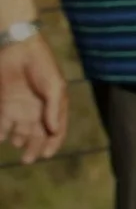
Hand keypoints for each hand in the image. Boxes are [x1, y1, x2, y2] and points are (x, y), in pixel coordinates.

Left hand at [0, 33, 67, 161]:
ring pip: (20, 132)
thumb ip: (54, 108)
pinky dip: (1, 133)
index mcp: (54, 105)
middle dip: (33, 148)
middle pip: (37, 134)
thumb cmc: (41, 65)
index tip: (46, 155)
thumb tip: (54, 130)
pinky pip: (3, 123)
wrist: (17, 49)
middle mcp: (38, 109)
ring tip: (16, 141)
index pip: (57, 130)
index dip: (53, 143)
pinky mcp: (4, 104)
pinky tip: (1, 137)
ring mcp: (21, 107)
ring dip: (18, 140)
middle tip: (27, 159)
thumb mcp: (54, 86)